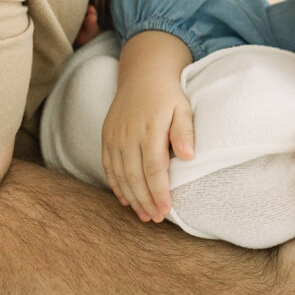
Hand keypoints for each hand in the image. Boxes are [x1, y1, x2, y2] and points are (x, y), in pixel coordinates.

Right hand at [101, 31, 193, 222]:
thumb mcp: (183, 107)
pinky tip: (126, 200)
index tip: (166, 209)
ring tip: (144, 215)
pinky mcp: (106, 137)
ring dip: (131, 198)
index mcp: (149, 128)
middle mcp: (127, 135)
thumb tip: (188, 156)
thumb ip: (184, 131)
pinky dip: (116, 185)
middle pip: (134, 176)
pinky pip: (108, 167)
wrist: (143, 75)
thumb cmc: (168, 94)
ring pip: (120, 175)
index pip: (154, 169)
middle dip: (145, 201)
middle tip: (155, 219)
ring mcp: (114, 137)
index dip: (159, 192)